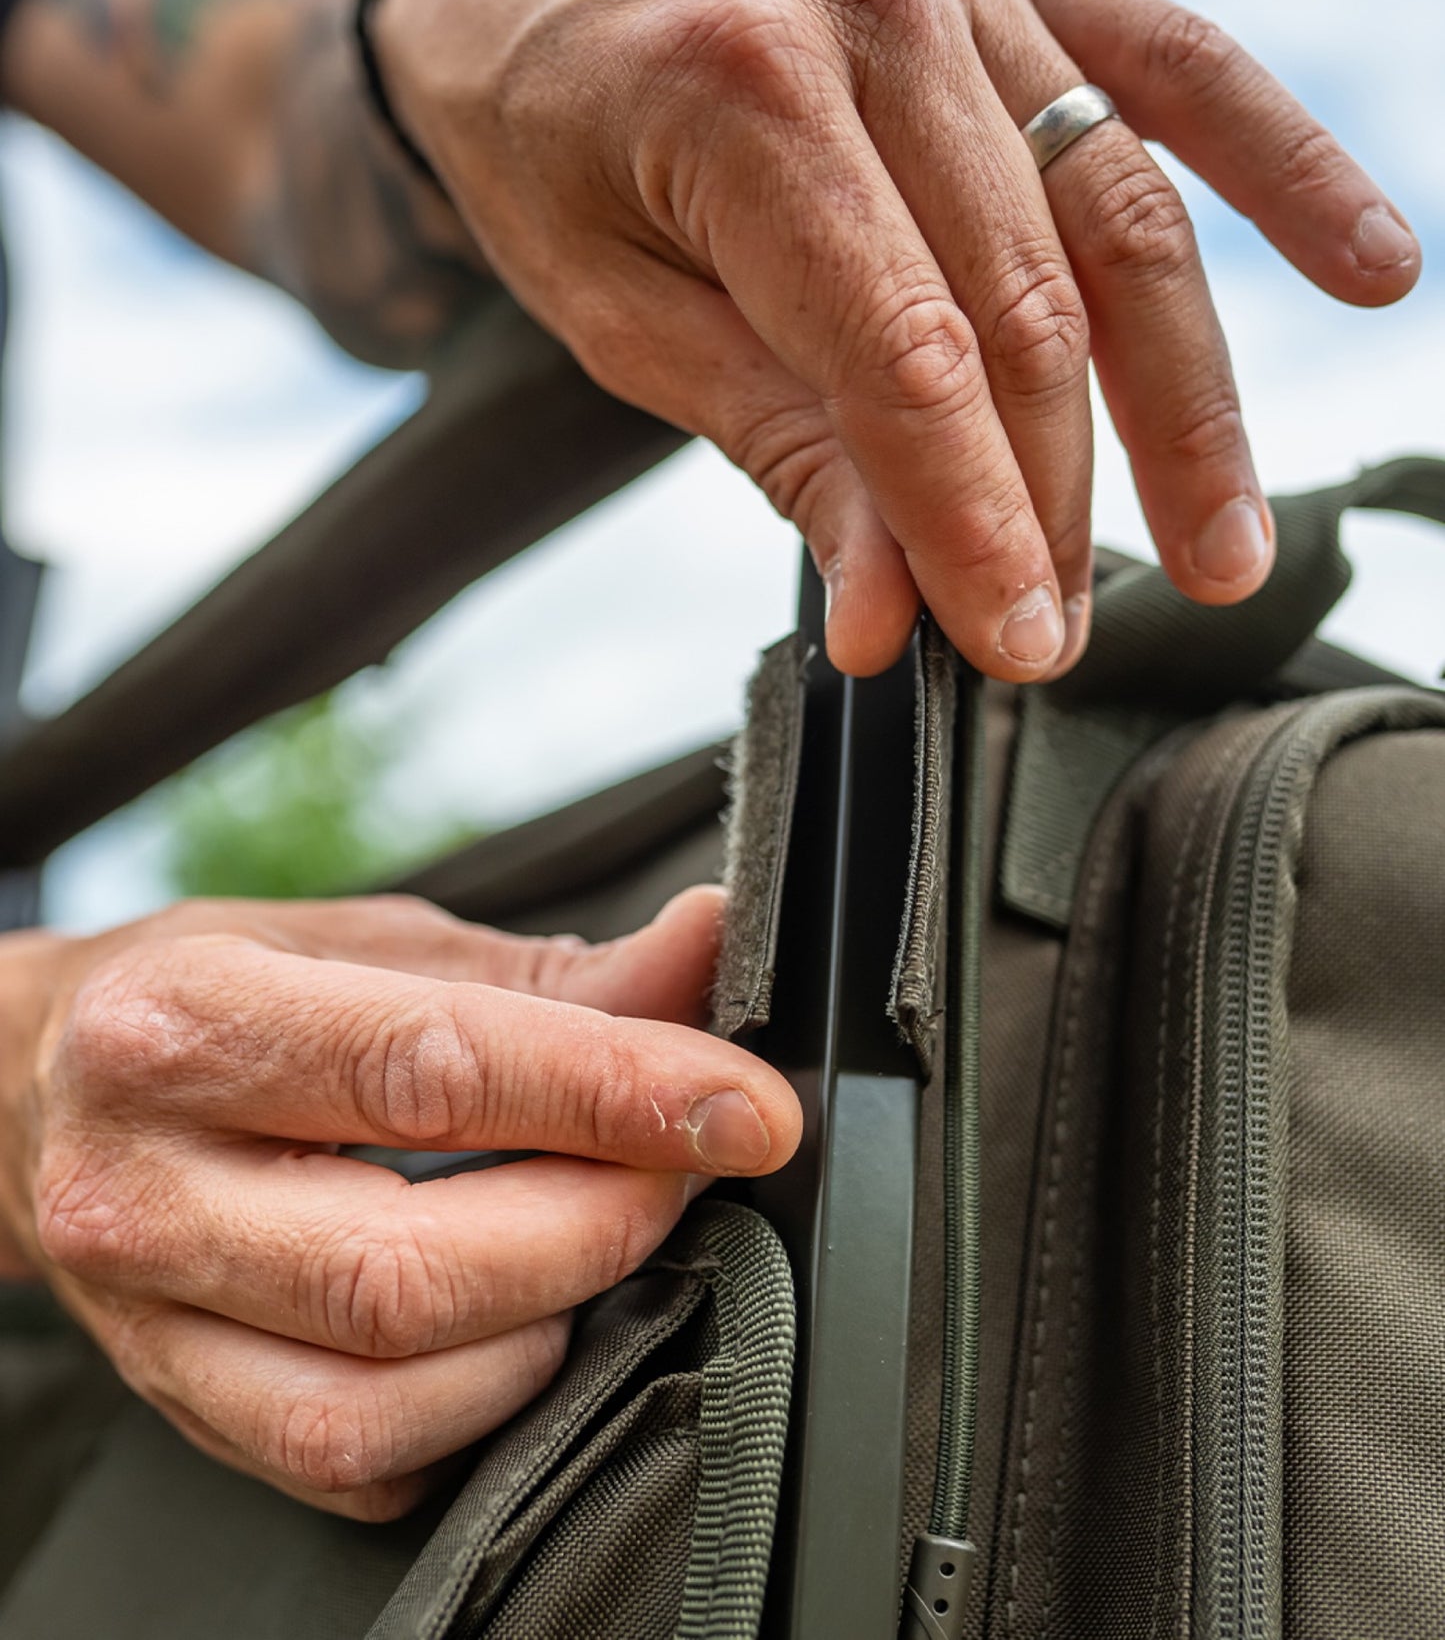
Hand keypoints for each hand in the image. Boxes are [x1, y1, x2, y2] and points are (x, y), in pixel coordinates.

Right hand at [0, 890, 798, 1519]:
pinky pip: (354, 1464)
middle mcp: (148, 1184)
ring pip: (381, 1396)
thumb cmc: (220, 998)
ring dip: (545, 1327)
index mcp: (192, 1023)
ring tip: (592, 1241)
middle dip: (600, 1224)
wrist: (43, 1094)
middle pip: (412, 1264)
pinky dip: (476, 1411)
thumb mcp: (372, 943)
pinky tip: (509, 1326)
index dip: (614, 1093)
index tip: (745, 1107)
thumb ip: (550, 971)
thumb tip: (706, 952)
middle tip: (683, 1169)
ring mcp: (151, 1319)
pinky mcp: (183, 1409)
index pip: (431, 1071)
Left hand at [375, 0, 1420, 679]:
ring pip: (1122, 217)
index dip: (971, 519)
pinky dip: (1282, 168)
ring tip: (1226, 546)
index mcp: (745, 97)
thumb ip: (778, 450)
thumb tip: (894, 611)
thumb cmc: (553, 162)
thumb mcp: (624, 326)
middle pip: (1028, 305)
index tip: (1014, 642)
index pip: (905, 354)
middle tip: (1066, 636)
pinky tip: (1366, 263)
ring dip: (1187, 401)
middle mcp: (875, 17)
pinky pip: (1179, 69)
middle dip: (1058, 496)